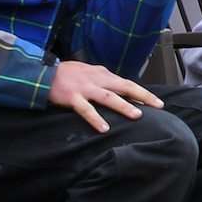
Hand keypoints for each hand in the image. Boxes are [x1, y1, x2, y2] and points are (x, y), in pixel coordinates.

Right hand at [47, 60, 164, 132]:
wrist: (42, 73)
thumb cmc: (67, 74)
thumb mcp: (89, 72)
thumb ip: (104, 79)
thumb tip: (120, 88)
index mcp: (103, 74)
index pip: (127, 83)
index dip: (143, 92)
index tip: (157, 102)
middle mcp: (97, 79)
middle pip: (125, 87)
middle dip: (143, 96)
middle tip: (158, 105)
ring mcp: (85, 88)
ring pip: (109, 97)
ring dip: (124, 106)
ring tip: (137, 115)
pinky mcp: (73, 98)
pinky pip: (87, 110)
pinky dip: (96, 119)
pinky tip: (104, 129)